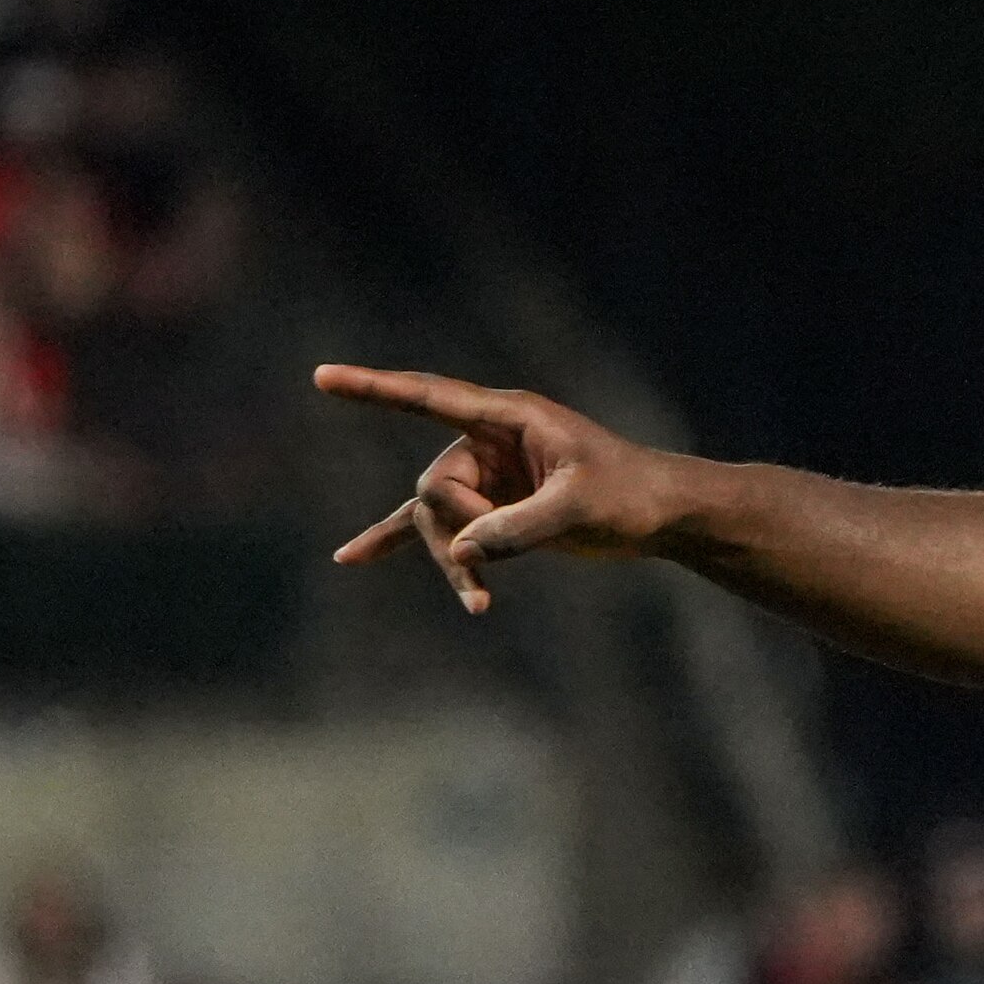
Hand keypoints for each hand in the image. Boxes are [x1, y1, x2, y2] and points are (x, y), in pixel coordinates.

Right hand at [319, 363, 690, 613]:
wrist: (660, 514)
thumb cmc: (630, 496)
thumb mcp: (580, 509)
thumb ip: (521, 528)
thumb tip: (465, 552)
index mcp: (508, 417)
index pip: (428, 397)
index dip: (375, 389)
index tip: (323, 379)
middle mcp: (487, 441)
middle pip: (435, 486)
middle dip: (460, 526)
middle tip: (500, 551)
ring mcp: (486, 476)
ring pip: (437, 518)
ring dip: (452, 561)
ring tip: (481, 603)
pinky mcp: (490, 510)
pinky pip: (436, 527)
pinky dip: (396, 543)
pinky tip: (350, 558)